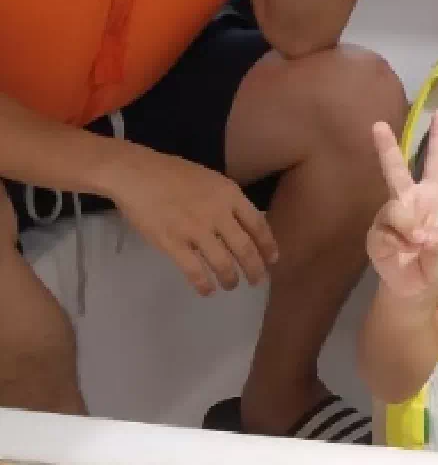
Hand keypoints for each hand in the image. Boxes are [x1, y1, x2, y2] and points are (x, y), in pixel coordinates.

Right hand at [104, 144, 278, 296]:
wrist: (137, 174)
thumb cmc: (173, 174)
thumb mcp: (212, 180)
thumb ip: (228, 201)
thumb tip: (242, 223)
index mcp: (230, 195)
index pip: (258, 225)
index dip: (267, 245)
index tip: (272, 259)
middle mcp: (218, 214)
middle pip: (245, 248)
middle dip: (255, 268)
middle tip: (257, 280)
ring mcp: (195, 230)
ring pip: (222, 262)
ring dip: (230, 278)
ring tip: (232, 285)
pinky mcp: (172, 243)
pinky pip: (194, 270)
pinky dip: (204, 284)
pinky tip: (207, 290)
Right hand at [368, 112, 437, 301]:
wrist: (418, 288)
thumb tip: (423, 234)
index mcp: (433, 195)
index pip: (437, 162)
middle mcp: (408, 199)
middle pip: (396, 169)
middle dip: (387, 148)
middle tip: (377, 125)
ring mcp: (389, 215)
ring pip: (396, 207)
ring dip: (410, 226)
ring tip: (419, 243)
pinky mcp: (376, 233)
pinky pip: (387, 230)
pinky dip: (400, 242)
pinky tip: (405, 251)